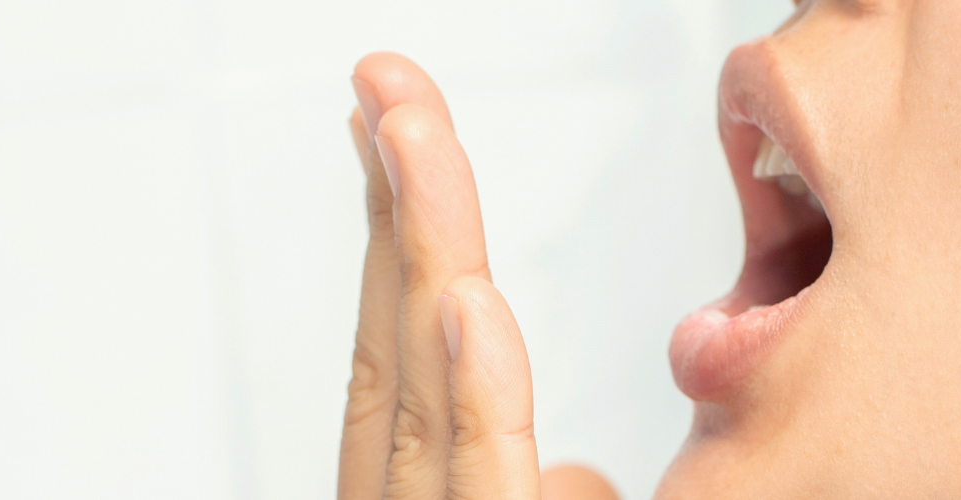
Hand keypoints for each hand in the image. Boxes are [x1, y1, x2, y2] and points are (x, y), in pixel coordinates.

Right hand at [337, 52, 619, 499]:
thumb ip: (534, 496)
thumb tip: (572, 472)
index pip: (399, 355)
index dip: (395, 236)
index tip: (396, 136)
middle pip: (398, 347)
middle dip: (396, 205)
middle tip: (388, 88)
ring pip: (423, 393)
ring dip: (423, 254)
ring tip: (412, 138)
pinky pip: (482, 486)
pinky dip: (475, 396)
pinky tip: (466, 303)